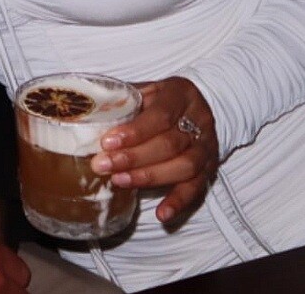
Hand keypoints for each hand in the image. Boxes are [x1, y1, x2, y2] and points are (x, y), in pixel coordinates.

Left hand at [90, 77, 218, 223]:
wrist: (198, 105)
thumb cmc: (163, 99)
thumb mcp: (147, 90)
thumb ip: (126, 100)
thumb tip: (94, 115)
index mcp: (181, 94)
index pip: (160, 115)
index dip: (134, 132)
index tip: (107, 143)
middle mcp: (200, 119)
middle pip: (170, 144)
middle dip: (134, 158)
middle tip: (104, 165)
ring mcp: (207, 146)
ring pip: (184, 167)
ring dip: (150, 177)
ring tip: (120, 181)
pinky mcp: (210, 168)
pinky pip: (197, 188)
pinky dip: (179, 202)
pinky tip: (162, 214)